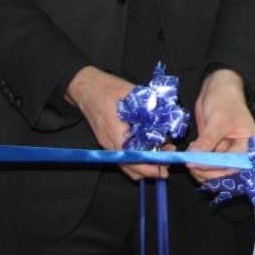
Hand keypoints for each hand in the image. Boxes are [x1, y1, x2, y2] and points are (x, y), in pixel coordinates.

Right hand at [66, 66, 168, 181]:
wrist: (85, 86)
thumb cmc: (105, 87)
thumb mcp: (131, 92)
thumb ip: (149, 105)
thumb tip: (168, 115)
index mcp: (115, 132)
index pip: (133, 159)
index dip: (150, 166)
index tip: (165, 166)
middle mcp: (110, 143)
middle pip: (131, 168)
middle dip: (151, 168)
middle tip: (169, 158)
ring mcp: (108, 144)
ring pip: (127, 165)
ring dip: (145, 164)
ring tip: (163, 153)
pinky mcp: (109, 141)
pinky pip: (124, 157)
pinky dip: (137, 158)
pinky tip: (149, 148)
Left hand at [186, 68, 254, 183]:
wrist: (219, 89)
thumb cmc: (225, 100)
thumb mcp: (218, 120)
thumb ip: (207, 141)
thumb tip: (193, 159)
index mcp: (249, 146)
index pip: (234, 164)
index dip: (215, 168)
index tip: (197, 165)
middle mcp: (238, 153)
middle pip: (223, 172)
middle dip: (206, 171)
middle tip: (189, 165)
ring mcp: (225, 153)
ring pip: (212, 171)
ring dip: (199, 169)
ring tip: (189, 156)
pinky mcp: (213, 151)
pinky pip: (205, 164)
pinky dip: (196, 162)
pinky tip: (191, 150)